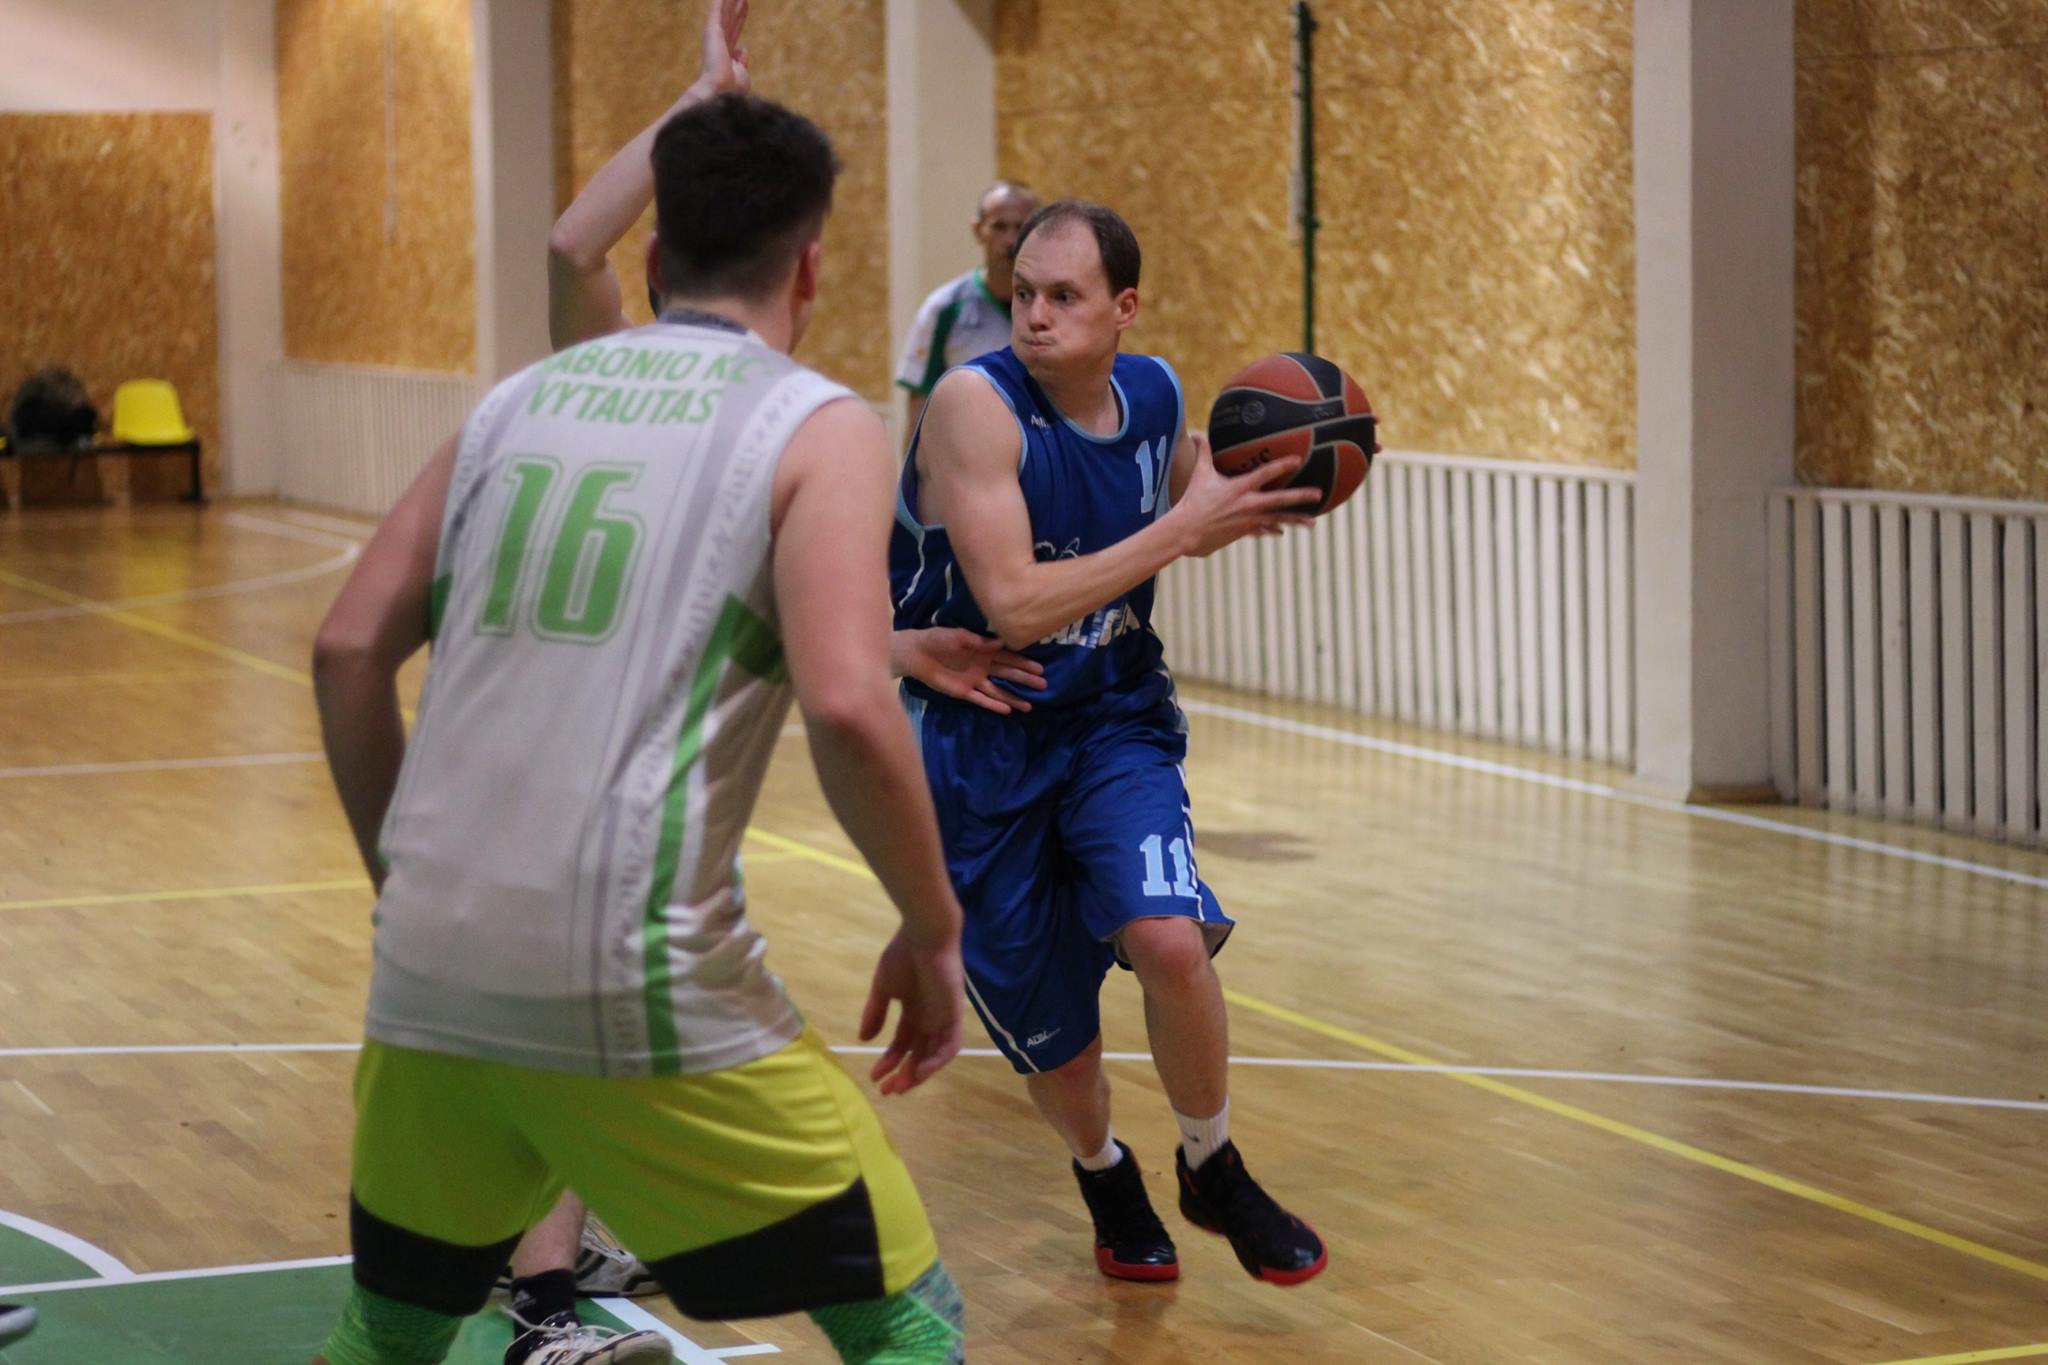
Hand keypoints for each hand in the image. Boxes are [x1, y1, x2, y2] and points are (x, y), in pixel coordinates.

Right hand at [690, 0, 750, 98]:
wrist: (720, 90)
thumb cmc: (732, 89)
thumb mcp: (742, 74)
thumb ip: (742, 61)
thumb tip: (743, 49)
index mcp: (726, 53)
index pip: (735, 29)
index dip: (740, 17)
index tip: (745, 5)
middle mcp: (719, 42)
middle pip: (730, 17)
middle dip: (736, 4)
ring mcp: (715, 35)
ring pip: (724, 10)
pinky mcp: (712, 29)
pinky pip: (718, 8)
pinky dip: (721, 0)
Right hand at [859, 927, 964, 1094]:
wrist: (923, 936)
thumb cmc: (903, 955)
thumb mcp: (883, 988)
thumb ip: (875, 1013)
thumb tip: (864, 1040)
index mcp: (914, 1010)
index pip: (903, 1044)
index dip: (889, 1061)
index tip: (874, 1076)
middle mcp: (930, 1017)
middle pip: (918, 1054)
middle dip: (903, 1074)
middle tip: (886, 1091)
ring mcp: (943, 1017)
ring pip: (934, 1055)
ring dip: (919, 1073)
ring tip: (900, 1087)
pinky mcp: (955, 1015)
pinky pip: (950, 1046)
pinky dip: (937, 1061)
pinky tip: (920, 1071)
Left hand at [897, 627, 1046, 713]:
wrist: (917, 653)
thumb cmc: (938, 639)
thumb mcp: (959, 636)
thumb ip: (979, 642)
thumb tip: (1002, 642)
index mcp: (984, 651)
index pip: (1008, 657)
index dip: (1024, 663)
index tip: (1040, 668)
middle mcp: (983, 667)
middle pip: (1008, 674)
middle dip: (1025, 680)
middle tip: (1043, 686)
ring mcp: (974, 681)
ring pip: (998, 691)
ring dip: (1013, 697)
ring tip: (1029, 706)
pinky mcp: (964, 692)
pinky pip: (981, 700)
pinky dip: (993, 705)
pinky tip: (1007, 710)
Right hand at [1168, 431, 1320, 557]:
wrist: (1188, 531)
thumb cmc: (1193, 500)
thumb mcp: (1200, 474)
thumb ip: (1203, 452)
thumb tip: (1196, 433)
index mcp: (1239, 488)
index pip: (1265, 473)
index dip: (1282, 465)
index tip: (1298, 459)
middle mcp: (1248, 504)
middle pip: (1280, 500)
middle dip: (1300, 496)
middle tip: (1318, 494)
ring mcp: (1249, 520)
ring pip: (1277, 519)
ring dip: (1295, 520)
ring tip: (1312, 523)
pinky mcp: (1244, 531)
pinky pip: (1263, 529)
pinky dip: (1272, 529)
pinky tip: (1282, 530)